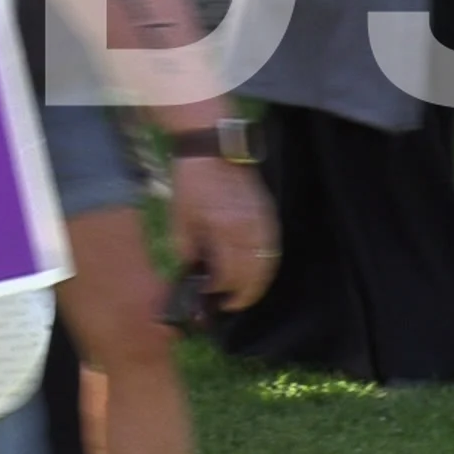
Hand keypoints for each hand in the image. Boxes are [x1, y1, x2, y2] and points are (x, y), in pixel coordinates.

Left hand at [168, 153, 280, 312]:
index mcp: (224, 230)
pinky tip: (253, 270)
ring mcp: (263, 220)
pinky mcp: (269, 213)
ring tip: (242, 292)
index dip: (221, 291)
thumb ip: (186, 251)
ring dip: (257, 283)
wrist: (212, 149)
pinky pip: (273, 248)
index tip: (210, 297)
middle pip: (255, 275)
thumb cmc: (192, 183)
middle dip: (243, 295)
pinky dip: (265, 264)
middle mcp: (248, 228)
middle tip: (230, 304)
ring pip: (268, 263)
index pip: (230, 274)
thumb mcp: (180, 219)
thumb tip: (193, 274)